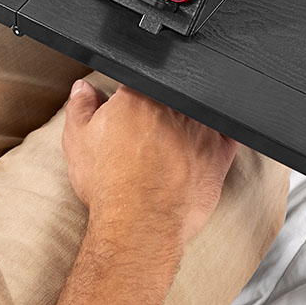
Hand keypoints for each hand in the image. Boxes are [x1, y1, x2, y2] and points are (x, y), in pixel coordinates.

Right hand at [61, 81, 237, 249]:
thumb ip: (80, 107)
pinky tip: (202, 148)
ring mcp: (200, 126)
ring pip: (197, 111)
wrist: (138, 224)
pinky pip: (227, 132)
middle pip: (169, 95)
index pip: (138, 80)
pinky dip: (217, 135)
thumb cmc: (109, 185)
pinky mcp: (220, 151)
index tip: (128, 112)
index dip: (132, 95)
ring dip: (186, 122)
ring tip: (169, 148)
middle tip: (147, 135)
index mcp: (138, 94)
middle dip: (159, 110)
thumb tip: (84, 89)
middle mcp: (173, 105)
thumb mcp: (78, 142)